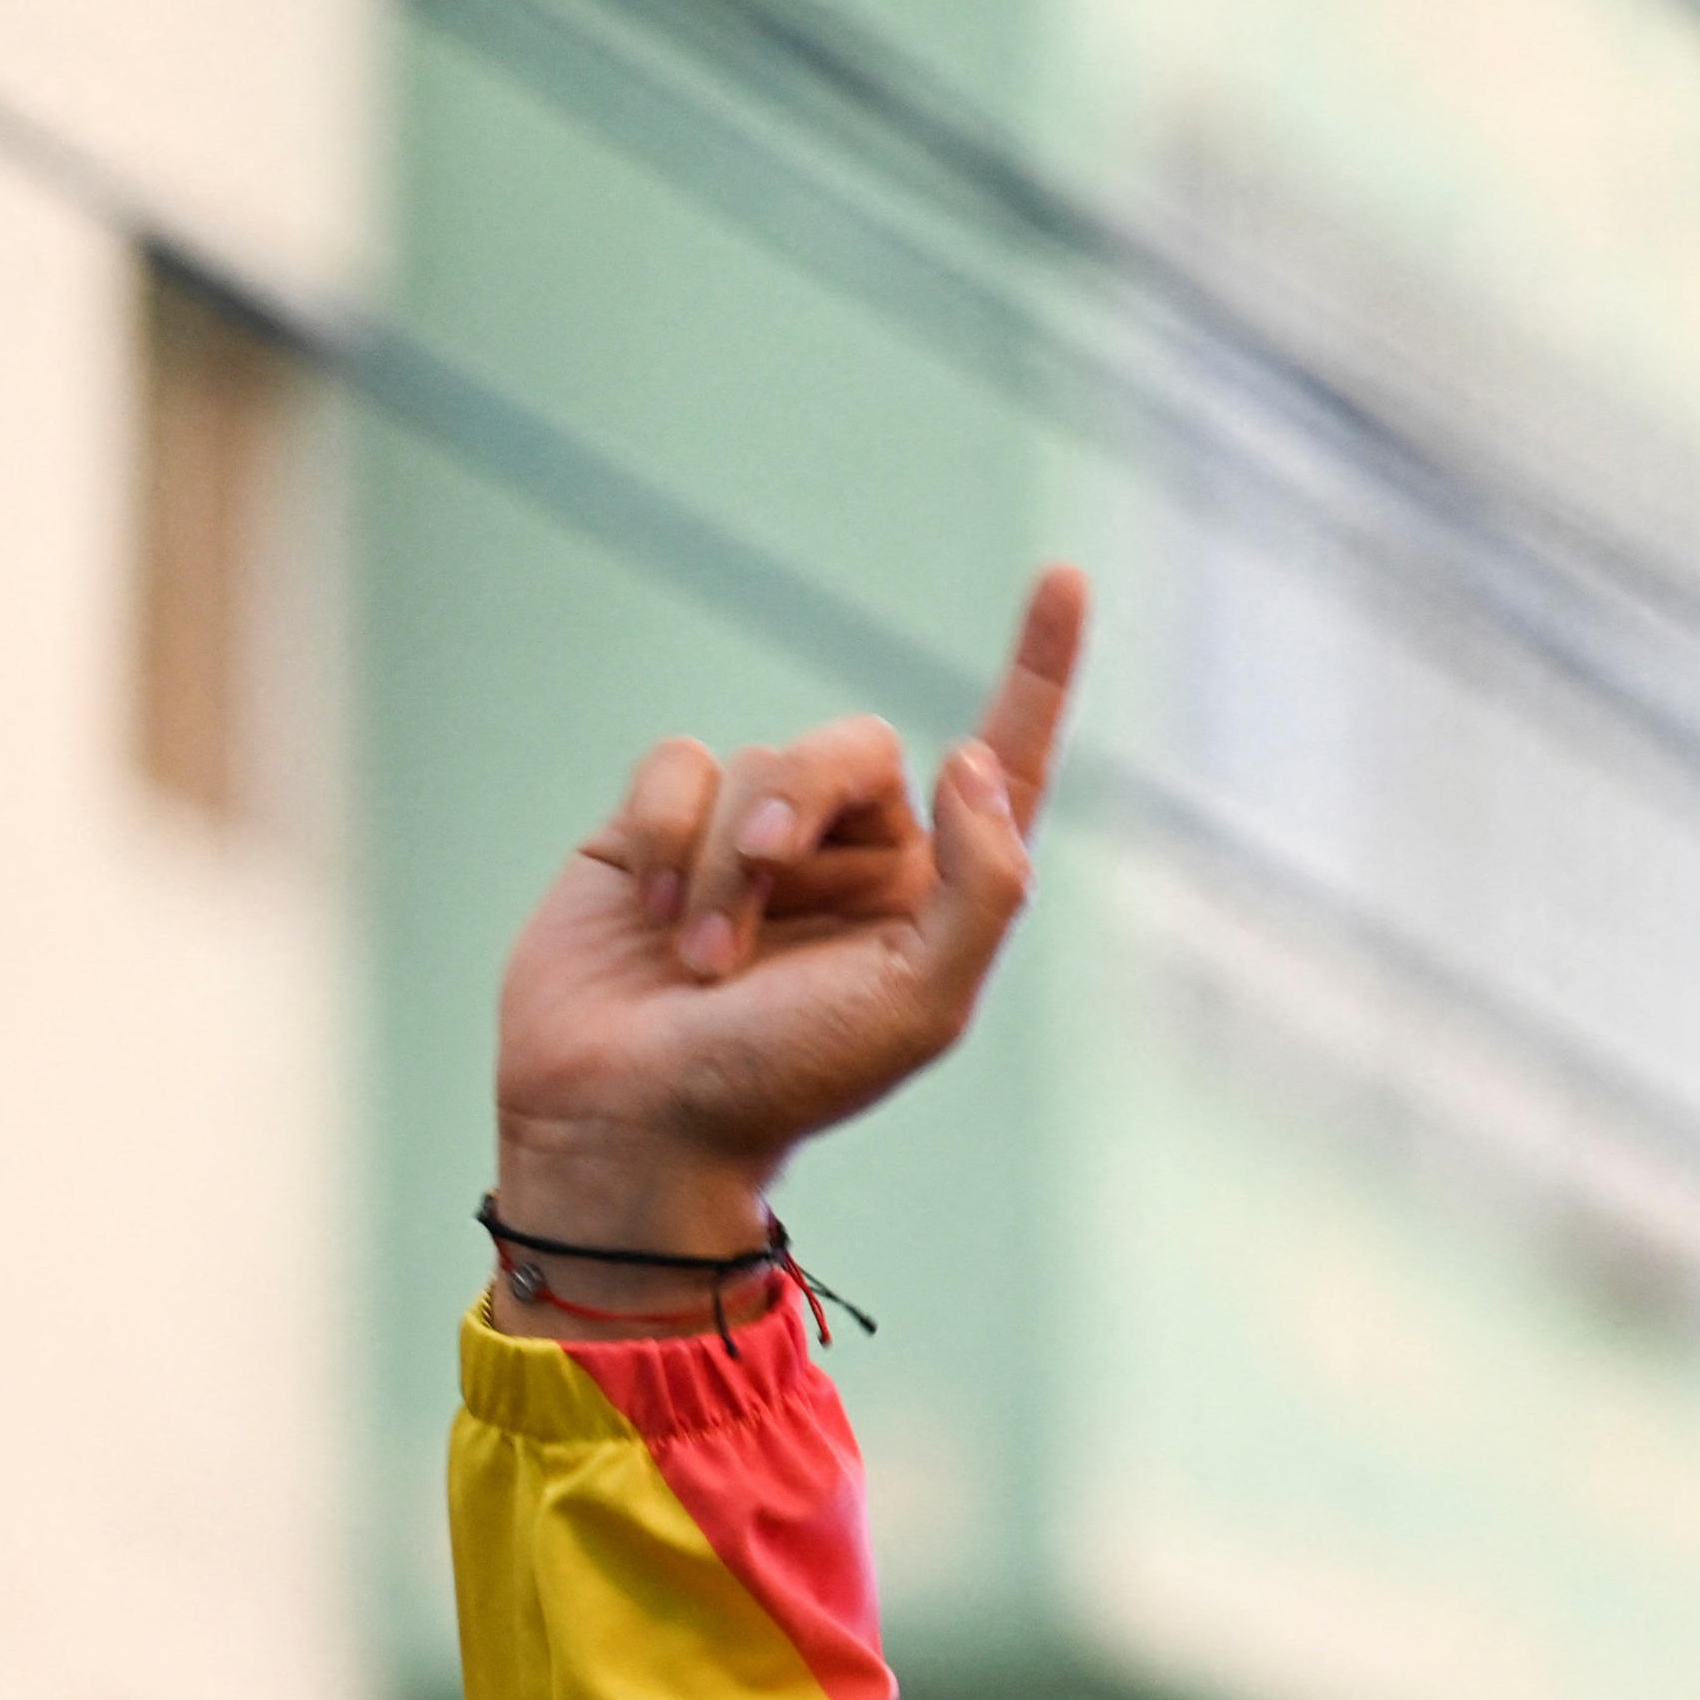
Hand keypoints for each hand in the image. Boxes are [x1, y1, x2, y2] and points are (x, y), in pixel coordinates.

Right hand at [490, 573, 1082, 1266]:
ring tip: (699, 960)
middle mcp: (854, 853)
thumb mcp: (920, 1002)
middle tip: (760, 886)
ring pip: (759, 766)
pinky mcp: (656, 832)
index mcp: (935, 890)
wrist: (634, 1124)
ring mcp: (753, 840)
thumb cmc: (787, 1079)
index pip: (1004, 760)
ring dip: (722, 861)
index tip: (1065, 575)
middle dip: (799, 808)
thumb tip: (976, 761)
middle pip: (854, 749)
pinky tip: (647, 911)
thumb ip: (979, 883)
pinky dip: (663, 834)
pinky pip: (675, 766)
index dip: (1037, 670)